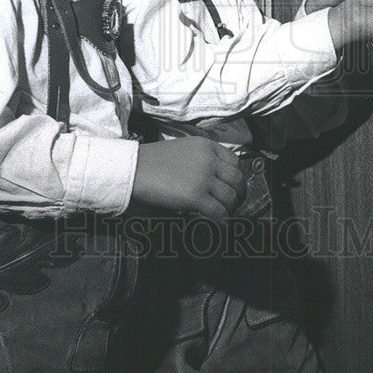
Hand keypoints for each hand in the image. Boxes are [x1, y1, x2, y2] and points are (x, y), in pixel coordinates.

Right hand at [130, 137, 245, 218]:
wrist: (133, 169)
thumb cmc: (152, 161)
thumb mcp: (183, 150)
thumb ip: (201, 159)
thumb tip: (214, 179)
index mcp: (206, 146)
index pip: (235, 162)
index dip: (237, 178)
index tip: (234, 188)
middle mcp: (209, 160)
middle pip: (237, 180)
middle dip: (239, 195)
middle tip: (234, 205)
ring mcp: (203, 178)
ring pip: (230, 197)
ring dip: (230, 210)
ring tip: (224, 216)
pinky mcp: (195, 196)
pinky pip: (218, 212)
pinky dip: (221, 221)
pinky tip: (218, 226)